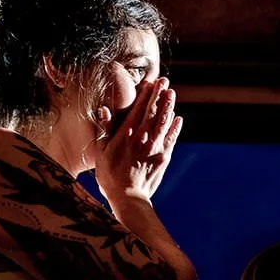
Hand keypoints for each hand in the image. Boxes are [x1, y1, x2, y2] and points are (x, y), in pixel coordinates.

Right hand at [94, 77, 182, 204]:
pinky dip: (175, 128)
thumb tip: (104, 109)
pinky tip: (179, 118)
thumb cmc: (110, 176)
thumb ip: (105, 129)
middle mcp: (142, 139)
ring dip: (168, 107)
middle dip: (159, 95)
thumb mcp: (101, 152)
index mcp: (126, 135)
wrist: (128, 198)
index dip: (145, 95)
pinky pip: (171, 139)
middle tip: (165, 81)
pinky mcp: (163, 158)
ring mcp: (154, 148)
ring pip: (163, 123)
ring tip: (172, 93)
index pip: (138, 110)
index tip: (151, 82)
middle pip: (153, 112)